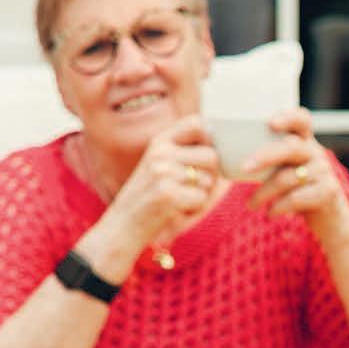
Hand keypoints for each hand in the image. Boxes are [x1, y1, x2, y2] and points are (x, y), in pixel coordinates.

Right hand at [105, 116, 219, 244]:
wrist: (123, 224)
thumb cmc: (149, 198)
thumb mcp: (162, 167)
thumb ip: (187, 155)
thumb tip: (225, 153)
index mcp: (160, 142)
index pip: (197, 123)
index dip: (211, 140)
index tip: (206, 159)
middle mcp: (161, 152)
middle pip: (212, 156)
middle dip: (212, 176)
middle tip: (196, 188)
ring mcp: (163, 172)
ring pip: (209, 180)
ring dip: (202, 195)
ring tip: (181, 200)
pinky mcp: (168, 194)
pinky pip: (202, 199)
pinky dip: (195, 209)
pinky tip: (177, 210)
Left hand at [243, 108, 344, 234]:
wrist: (331, 219)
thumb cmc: (298, 190)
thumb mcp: (287, 169)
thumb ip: (266, 157)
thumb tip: (217, 146)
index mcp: (305, 142)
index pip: (302, 119)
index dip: (288, 117)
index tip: (270, 123)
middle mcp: (317, 153)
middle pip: (291, 148)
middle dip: (265, 156)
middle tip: (244, 168)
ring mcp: (324, 173)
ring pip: (288, 177)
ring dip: (264, 192)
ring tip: (251, 205)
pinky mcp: (327, 193)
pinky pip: (297, 198)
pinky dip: (279, 207)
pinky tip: (270, 213)